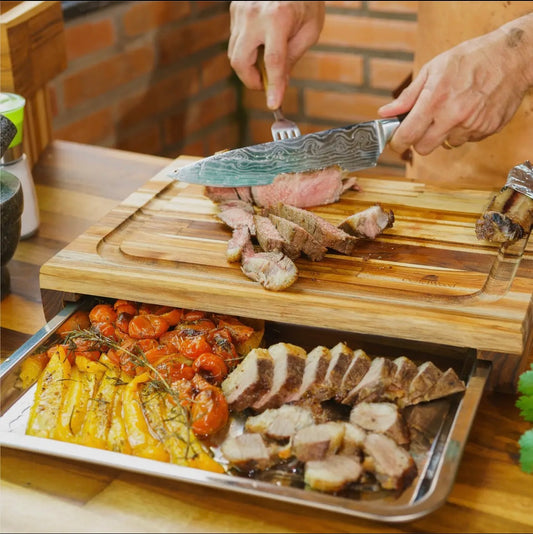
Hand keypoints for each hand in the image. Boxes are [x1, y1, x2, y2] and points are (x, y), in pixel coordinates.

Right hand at [228, 1, 324, 108]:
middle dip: (251, 80)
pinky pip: (236, 40)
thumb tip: (280, 82)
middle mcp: (254, 14)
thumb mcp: (310, 29)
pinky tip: (261, 41)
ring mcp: (240, 10)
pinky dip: (247, 49)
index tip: (274, 104)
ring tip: (266, 60)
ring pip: (235, 53)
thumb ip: (293, 57)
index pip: (273, 62)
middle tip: (265, 84)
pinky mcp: (234, 8)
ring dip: (249, 65)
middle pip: (240, 61)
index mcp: (278, 18)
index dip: (273, 86)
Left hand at [378, 13, 532, 154]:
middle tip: (423, 126)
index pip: (407, 136)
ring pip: (447, 144)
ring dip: (444, 134)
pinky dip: (464, 130)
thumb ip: (407, 96)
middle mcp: (453, 116)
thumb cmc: (469, 59)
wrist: (510, 57)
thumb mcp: (432, 70)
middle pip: (424, 149)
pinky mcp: (486, 130)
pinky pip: (467, 139)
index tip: (396, 142)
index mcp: (435, 100)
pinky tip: (469, 112)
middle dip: (419, 141)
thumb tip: (385, 112)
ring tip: (452, 111)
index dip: (397, 143)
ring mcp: (471, 125)